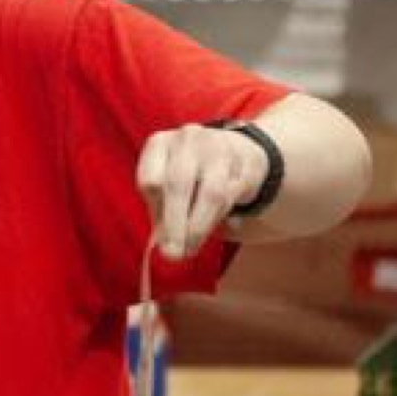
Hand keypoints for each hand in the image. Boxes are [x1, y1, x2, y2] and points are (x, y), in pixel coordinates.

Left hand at [136, 123, 267, 259]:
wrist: (234, 150)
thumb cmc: (188, 174)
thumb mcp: (165, 184)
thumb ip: (160, 210)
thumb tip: (162, 243)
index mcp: (160, 144)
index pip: (150, 180)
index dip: (156, 211)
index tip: (159, 238)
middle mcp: (188, 140)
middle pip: (179, 185)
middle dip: (175, 225)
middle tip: (172, 254)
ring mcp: (219, 147)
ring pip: (210, 194)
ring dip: (199, 227)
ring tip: (190, 249)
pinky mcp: (246, 162)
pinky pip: (232, 196)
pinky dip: (220, 217)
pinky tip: (211, 228)